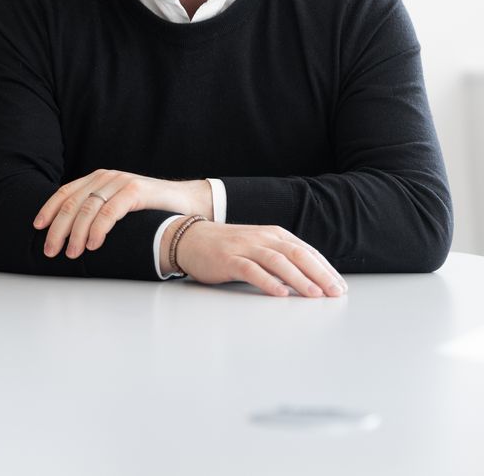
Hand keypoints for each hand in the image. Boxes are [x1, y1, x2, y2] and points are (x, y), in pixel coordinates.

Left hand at [34, 170, 211, 257]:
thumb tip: (71, 234)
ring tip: (70, 253)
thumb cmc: (150, 209)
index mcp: (97, 179)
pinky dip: (98, 229)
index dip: (48, 209)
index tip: (37, 227)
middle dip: (57, 228)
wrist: (188, 202)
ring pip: (87, 208)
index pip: (65, 192)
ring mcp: (120, 182)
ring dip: (75, 233)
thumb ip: (98, 211)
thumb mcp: (118, 206)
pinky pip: (109, 211)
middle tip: (50, 250)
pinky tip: (92, 244)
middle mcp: (105, 177)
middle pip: (72, 202)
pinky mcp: (135, 191)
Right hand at [170, 220, 347, 297]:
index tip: (340, 286)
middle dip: (319, 274)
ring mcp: (244, 248)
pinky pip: (250, 270)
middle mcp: (261, 238)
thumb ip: (281, 258)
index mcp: (273, 234)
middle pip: (297, 254)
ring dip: (298, 278)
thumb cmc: (227, 247)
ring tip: (314, 295)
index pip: (306, 251)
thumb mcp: (259, 247)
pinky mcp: (227, 259)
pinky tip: (280, 293)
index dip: (325, 268)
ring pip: (277, 261)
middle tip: (335, 292)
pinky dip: (267, 281)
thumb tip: (311, 279)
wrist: (190, 239)